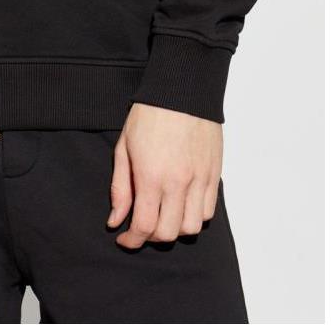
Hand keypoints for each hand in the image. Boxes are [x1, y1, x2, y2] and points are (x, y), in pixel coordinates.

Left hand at [108, 103, 222, 247]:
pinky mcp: (215, 174)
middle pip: (169, 233)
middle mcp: (178, 182)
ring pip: (191, 227)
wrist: (182, 90)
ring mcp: (200, 179)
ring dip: (175, 229)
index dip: (132, 240)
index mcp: (151, 175)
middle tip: (142, 227)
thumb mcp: (124, 147)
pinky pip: (208, 211)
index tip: (124, 238)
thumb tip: (116, 220)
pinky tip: (182, 204)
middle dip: (151, 237)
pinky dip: (194, 216)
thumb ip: (120, 187)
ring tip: (163, 215)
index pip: (144, 226)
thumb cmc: (149, 115)